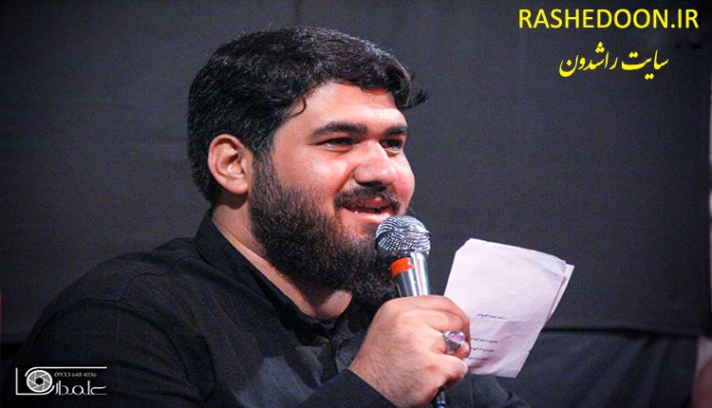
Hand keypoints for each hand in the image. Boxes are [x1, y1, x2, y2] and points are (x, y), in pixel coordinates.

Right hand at [349, 295, 470, 406]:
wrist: (367, 392)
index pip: (442, 302)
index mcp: (398, 309)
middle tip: (444, 353)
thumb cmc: (379, 365)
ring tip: (433, 367)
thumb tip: (447, 318)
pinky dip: (453, 377)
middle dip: (457, 339)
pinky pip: (460, 367)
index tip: (458, 327)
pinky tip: (435, 379)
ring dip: (453, 359)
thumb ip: (417, 318)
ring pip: (460, 345)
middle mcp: (408, 321)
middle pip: (454, 321)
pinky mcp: (432, 366)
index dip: (455, 316)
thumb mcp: (389, 327)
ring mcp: (421, 343)